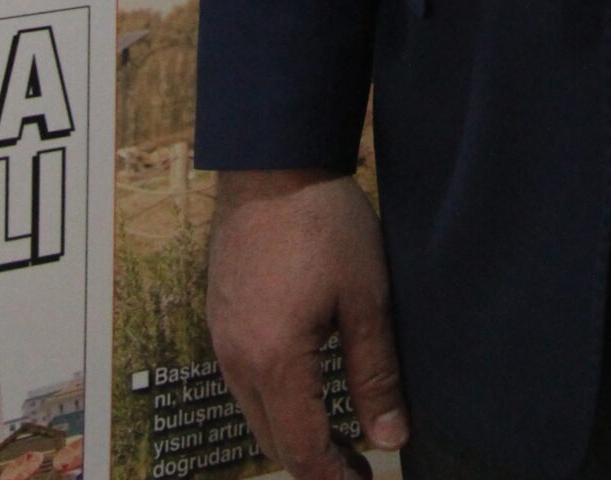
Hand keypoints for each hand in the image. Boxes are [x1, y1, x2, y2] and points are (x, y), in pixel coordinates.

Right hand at [208, 168, 408, 479]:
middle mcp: (238, 359)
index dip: (332, 476)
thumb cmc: (324, 221)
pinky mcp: (219, 315)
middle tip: (354, 466)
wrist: (272, 162)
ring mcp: (222, 337)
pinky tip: (302, 385)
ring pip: (253, 410)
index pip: (301, 447)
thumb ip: (375, 372)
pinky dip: (271, 397)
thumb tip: (390, 437)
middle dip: (311, 461)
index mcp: (274, 361)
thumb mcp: (365, 296)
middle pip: (271, 438)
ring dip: (290, 430)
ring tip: (334, 432)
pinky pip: (241, 378)